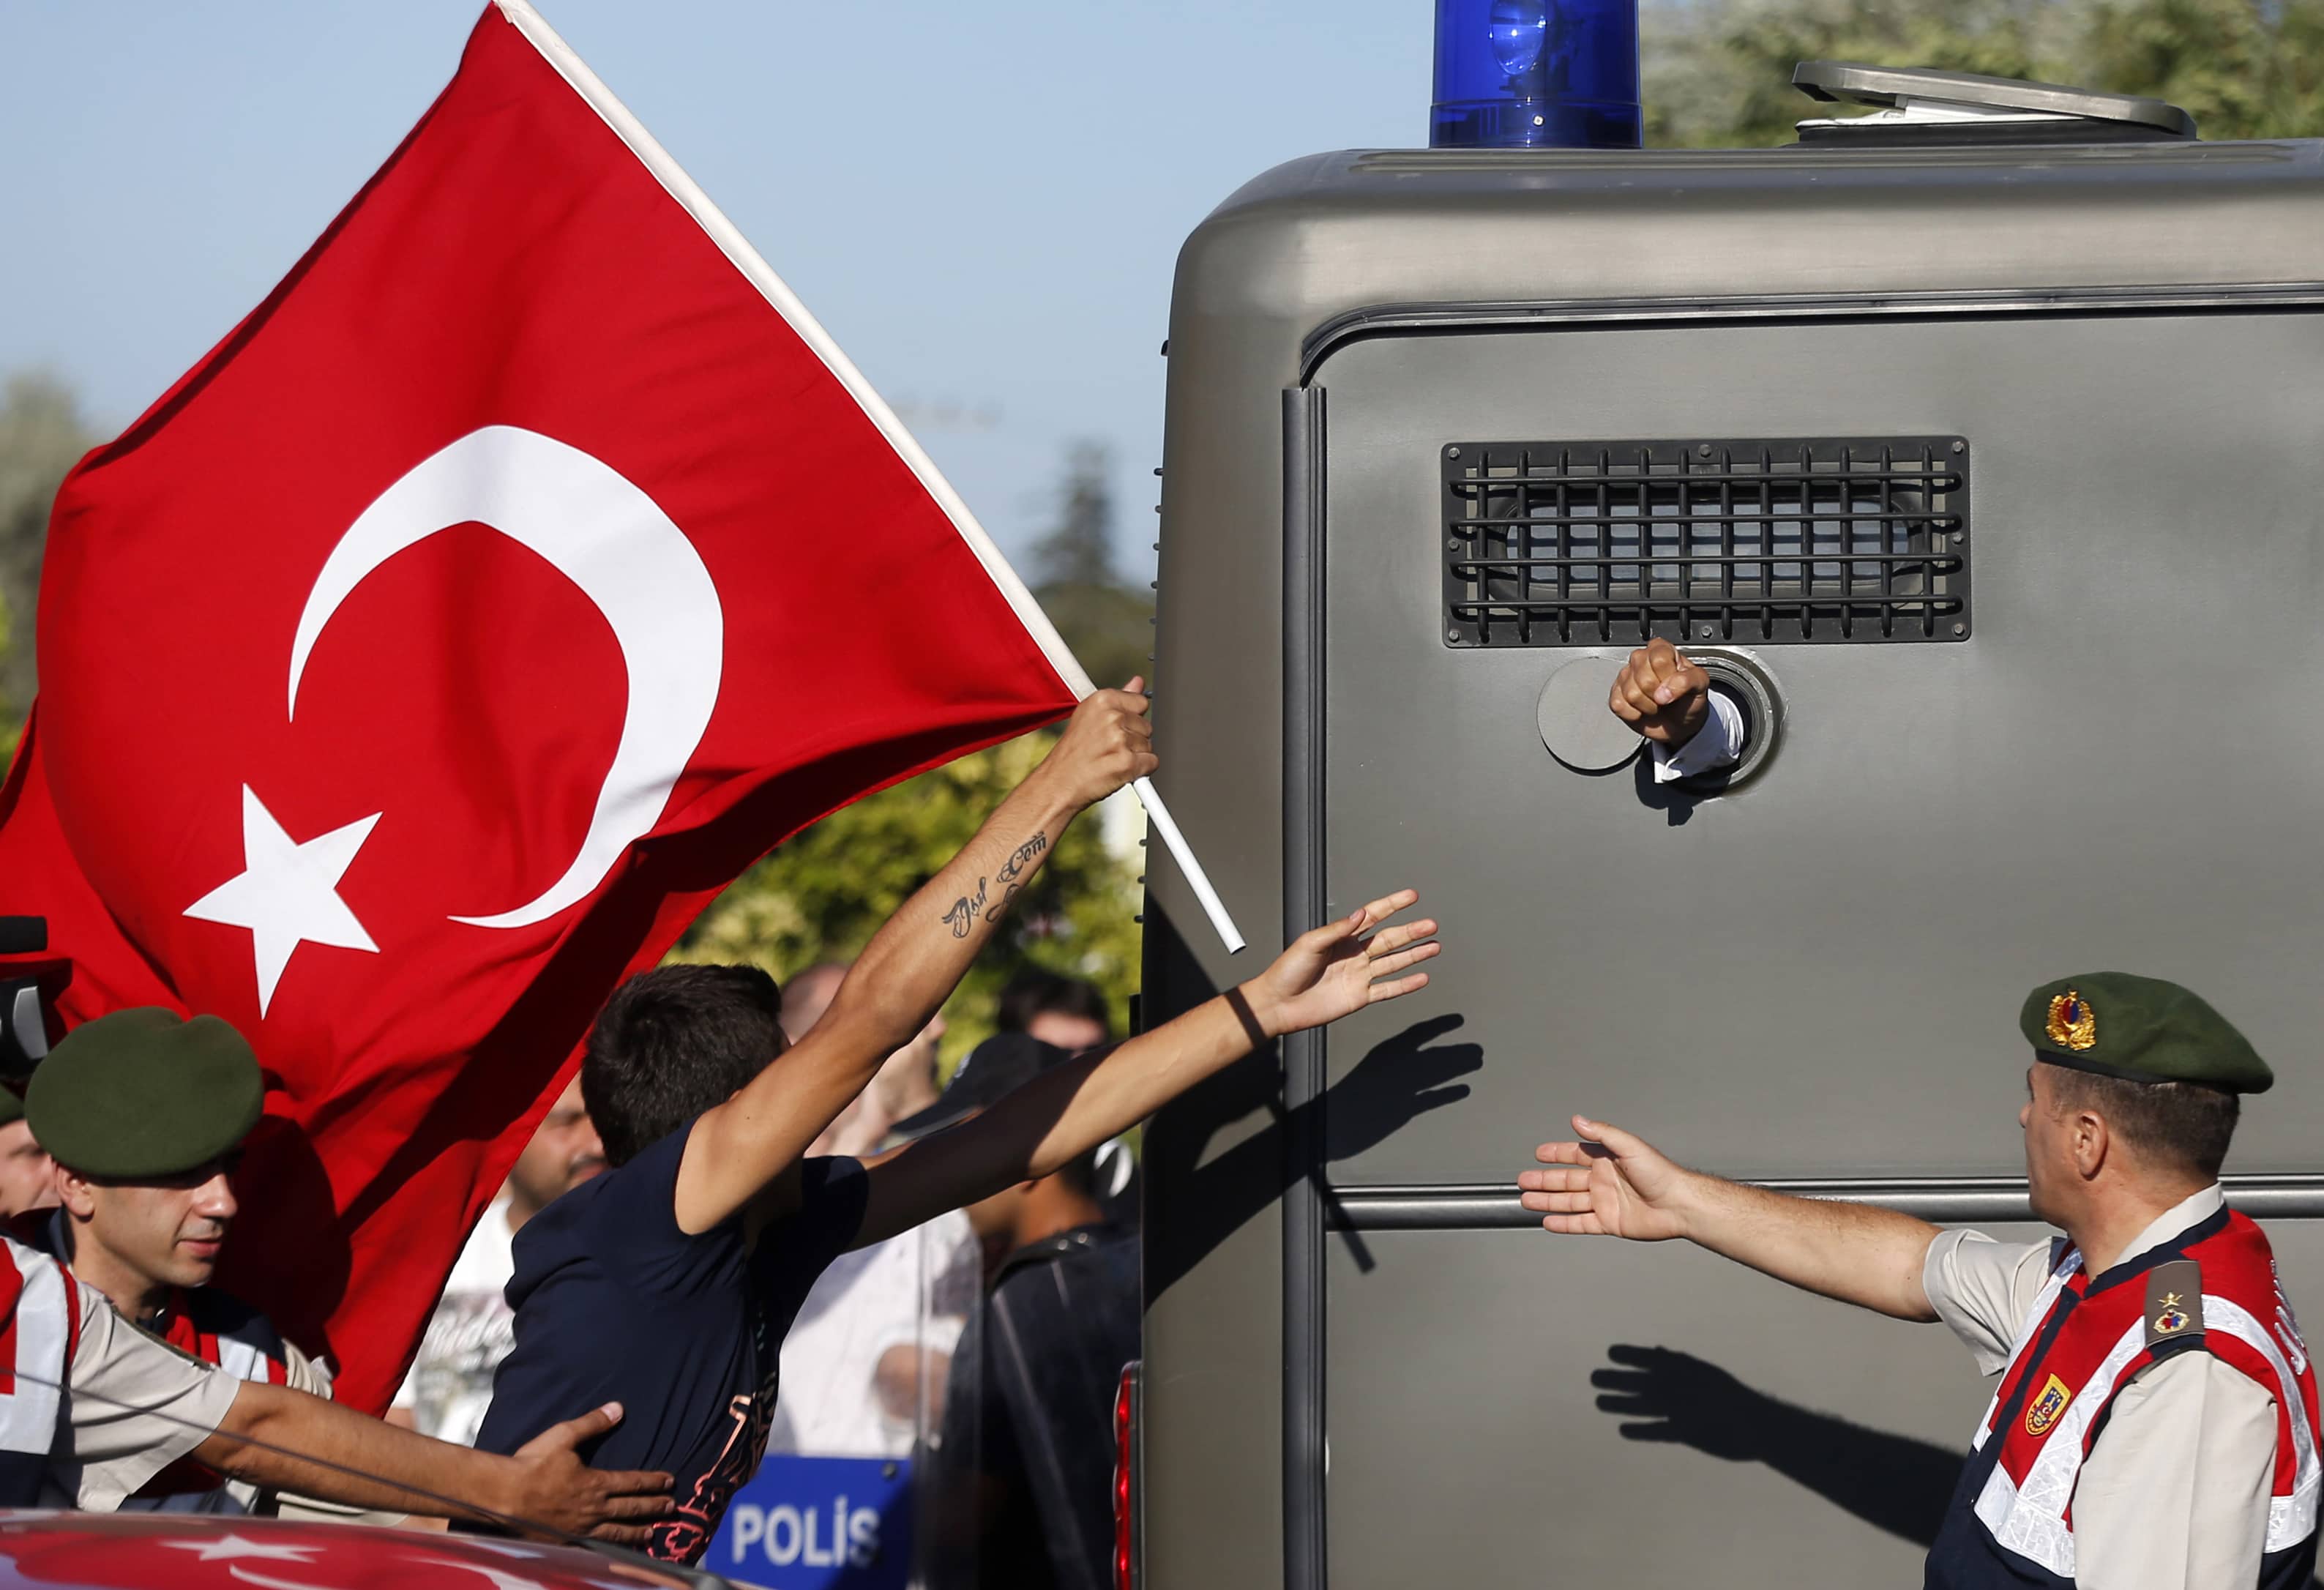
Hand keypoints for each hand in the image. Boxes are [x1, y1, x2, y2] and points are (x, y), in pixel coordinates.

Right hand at [503, 1402, 671, 1543]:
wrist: (503, 1497)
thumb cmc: (532, 1465)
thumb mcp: (563, 1436)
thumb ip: (592, 1423)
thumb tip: (618, 1408)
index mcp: (596, 1483)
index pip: (633, 1483)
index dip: (653, 1482)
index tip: (670, 1482)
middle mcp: (594, 1508)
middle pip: (631, 1508)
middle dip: (654, 1507)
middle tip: (672, 1508)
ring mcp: (580, 1528)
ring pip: (617, 1532)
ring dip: (637, 1531)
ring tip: (652, 1534)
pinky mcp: (566, 1541)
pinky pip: (594, 1546)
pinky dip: (610, 1549)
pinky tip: (615, 1551)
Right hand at [1036, 680, 1158, 808]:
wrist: (1057, 783)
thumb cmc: (1072, 754)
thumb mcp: (1090, 716)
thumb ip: (1120, 698)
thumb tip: (1137, 682)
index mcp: (1102, 700)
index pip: (1141, 702)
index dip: (1131, 719)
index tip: (1116, 729)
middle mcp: (1111, 717)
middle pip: (1147, 725)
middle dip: (1133, 739)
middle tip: (1109, 749)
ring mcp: (1120, 740)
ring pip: (1149, 745)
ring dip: (1135, 755)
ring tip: (1110, 759)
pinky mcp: (1127, 763)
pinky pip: (1152, 762)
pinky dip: (1140, 770)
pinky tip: (1119, 770)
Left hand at [1240, 889, 1438, 1038]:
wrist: (1278, 1004)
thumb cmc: (1287, 970)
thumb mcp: (1310, 943)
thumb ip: (1338, 929)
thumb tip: (1361, 913)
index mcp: (1342, 937)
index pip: (1373, 916)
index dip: (1392, 905)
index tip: (1411, 896)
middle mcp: (1354, 954)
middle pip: (1389, 939)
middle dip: (1411, 931)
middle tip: (1432, 925)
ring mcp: (1359, 975)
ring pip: (1394, 962)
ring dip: (1414, 955)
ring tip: (1434, 947)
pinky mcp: (1359, 997)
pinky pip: (1388, 989)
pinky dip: (1406, 985)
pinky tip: (1422, 977)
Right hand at [1518, 1115, 1692, 1240]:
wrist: (1678, 1205)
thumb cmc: (1661, 1174)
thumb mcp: (1628, 1146)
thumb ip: (1601, 1133)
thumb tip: (1577, 1120)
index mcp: (1606, 1160)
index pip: (1574, 1154)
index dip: (1556, 1153)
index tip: (1539, 1153)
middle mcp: (1603, 1180)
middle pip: (1566, 1180)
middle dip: (1543, 1180)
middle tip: (1524, 1180)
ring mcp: (1605, 1202)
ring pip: (1569, 1202)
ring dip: (1547, 1201)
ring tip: (1527, 1201)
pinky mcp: (1609, 1222)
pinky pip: (1581, 1223)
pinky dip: (1564, 1224)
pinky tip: (1549, 1222)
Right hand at [1608, 638, 1709, 746]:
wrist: (1680, 724)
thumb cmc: (1688, 700)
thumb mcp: (1700, 685)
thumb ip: (1687, 681)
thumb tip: (1663, 692)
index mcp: (1662, 650)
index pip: (1659, 659)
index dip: (1668, 677)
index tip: (1675, 684)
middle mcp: (1641, 659)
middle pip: (1643, 678)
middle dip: (1658, 695)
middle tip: (1666, 697)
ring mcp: (1626, 676)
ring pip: (1631, 694)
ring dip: (1648, 706)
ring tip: (1656, 704)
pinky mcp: (1616, 694)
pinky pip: (1619, 705)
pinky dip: (1634, 714)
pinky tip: (1642, 709)